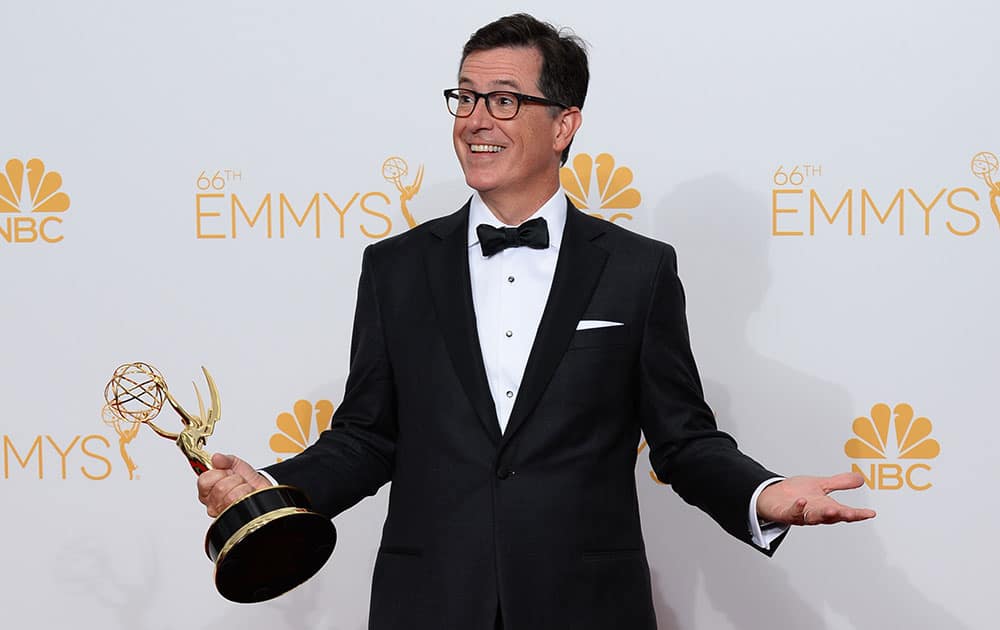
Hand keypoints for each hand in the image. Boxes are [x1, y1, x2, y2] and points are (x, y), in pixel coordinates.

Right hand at [196, 453, 271, 517]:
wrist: (261, 491)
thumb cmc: (247, 480)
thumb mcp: (235, 465)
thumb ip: (225, 460)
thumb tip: (216, 458)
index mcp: (208, 490)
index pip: (204, 481)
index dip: (217, 474)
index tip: (226, 472)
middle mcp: (213, 503)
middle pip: (219, 488)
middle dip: (234, 480)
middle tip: (238, 480)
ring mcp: (223, 511)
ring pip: (230, 496)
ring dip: (242, 487)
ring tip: (244, 488)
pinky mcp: (235, 516)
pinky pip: (241, 502)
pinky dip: (248, 494)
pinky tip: (249, 495)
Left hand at [757, 472, 875, 525]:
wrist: (772, 497)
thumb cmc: (796, 493)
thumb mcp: (821, 485)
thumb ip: (840, 483)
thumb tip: (861, 479)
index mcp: (825, 506)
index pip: (845, 512)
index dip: (858, 514)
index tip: (870, 513)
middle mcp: (815, 513)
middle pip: (831, 516)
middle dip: (841, 515)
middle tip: (852, 513)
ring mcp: (801, 514)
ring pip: (814, 517)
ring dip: (823, 515)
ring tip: (832, 510)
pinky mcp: (786, 513)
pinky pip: (792, 512)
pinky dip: (797, 508)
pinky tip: (802, 501)